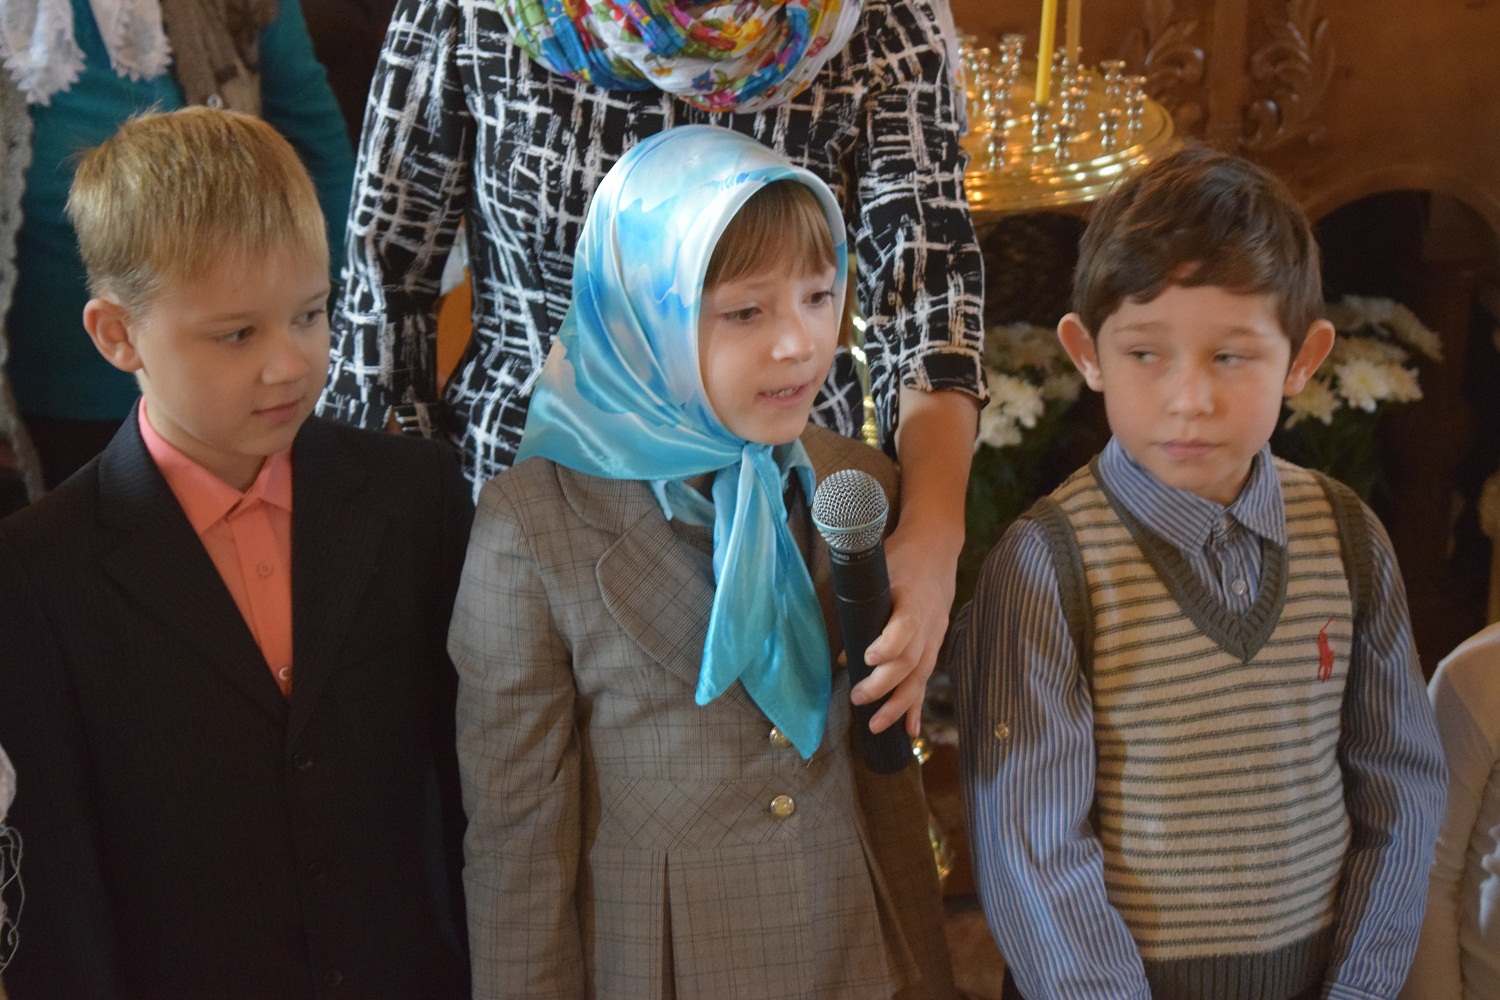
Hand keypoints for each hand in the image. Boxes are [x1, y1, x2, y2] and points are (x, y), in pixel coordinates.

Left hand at [849, 519, 960, 734]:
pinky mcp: (935, 644)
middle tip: (857, 698)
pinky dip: (917, 705)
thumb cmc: (901, 558)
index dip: (889, 644)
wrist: (937, 548)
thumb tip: (846, 657)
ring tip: (877, 725)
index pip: (906, 626)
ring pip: (920, 675)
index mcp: (914, 598)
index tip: (867, 658)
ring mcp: (935, 636)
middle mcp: (929, 622)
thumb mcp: (878, 573)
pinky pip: (926, 679)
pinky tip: (910, 730)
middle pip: (911, 659)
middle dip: (884, 684)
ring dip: (899, 704)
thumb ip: (862, 608)